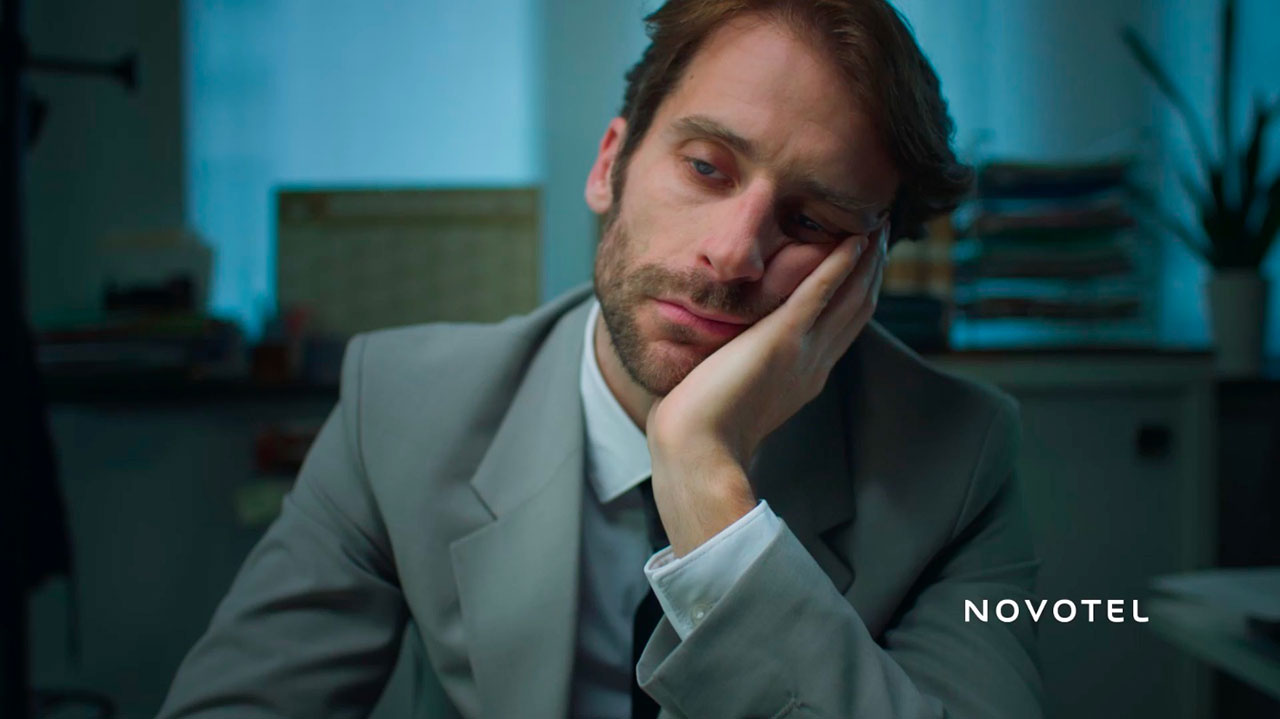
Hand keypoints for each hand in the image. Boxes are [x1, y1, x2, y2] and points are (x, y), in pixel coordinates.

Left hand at [646, 226, 887, 554]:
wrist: (696, 451)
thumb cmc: (700, 431)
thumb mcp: (734, 395)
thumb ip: (745, 375)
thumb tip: (732, 364)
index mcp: (804, 378)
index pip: (842, 329)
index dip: (858, 295)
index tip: (865, 266)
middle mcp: (813, 364)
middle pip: (856, 310)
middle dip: (872, 272)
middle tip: (883, 236)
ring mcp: (802, 352)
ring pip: (849, 298)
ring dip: (866, 262)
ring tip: (877, 228)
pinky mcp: (782, 339)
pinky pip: (819, 294)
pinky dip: (839, 266)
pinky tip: (853, 241)